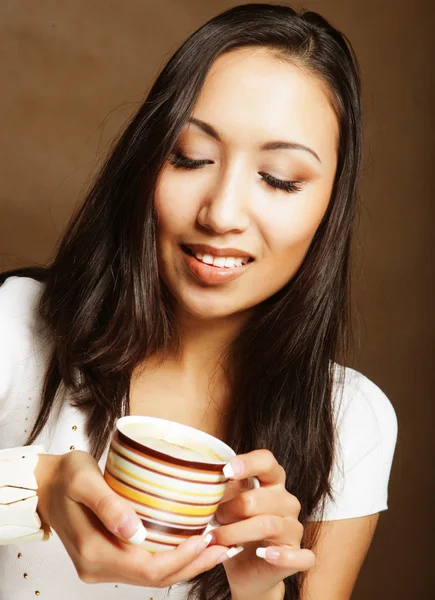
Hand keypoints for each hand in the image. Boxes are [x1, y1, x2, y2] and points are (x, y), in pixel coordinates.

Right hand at [35, 450, 230, 586]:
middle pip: (154, 578)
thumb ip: (109, 505)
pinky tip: (189, 544)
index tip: (206, 539)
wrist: (44, 484)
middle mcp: (98, 567)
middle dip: (192, 565)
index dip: (181, 559)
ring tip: (215, 548)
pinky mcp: (107, 557)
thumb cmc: (65, 476)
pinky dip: (170, 558)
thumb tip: (136, 532)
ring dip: (185, 564)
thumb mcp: (84, 480)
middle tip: (224, 547)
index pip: (147, 569)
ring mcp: (101, 565)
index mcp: (94, 552)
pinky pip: (143, 565)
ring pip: (151, 576)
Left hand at [208, 449, 315, 598]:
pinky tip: (263, 554)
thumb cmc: (235, 530)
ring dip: (237, 532)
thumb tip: (207, 475)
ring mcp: (294, 528)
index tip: (226, 471)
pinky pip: (299, 555)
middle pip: (260, 498)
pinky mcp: (299, 556)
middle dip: (231, 509)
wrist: (245, 571)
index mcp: (271, 482)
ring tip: (218, 538)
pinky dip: (281, 555)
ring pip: (269, 525)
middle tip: (214, 518)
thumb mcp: (226, 506)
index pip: (267, 462)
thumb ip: (222, 490)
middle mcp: (286, 502)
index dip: (248, 463)